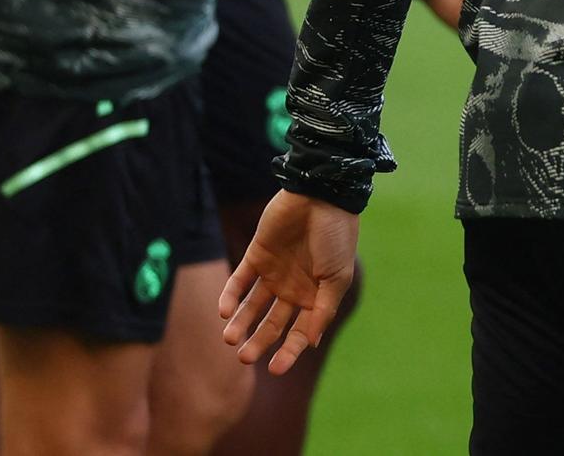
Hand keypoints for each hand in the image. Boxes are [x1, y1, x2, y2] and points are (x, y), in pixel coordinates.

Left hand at [220, 191, 359, 374]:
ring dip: (240, 323)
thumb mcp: (337, 276)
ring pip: (252, 306)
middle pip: (271, 323)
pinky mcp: (257, 255)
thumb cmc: (336, 236)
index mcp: (315, 295)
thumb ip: (323, 309)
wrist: (321, 195)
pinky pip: (239, 280)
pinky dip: (230, 295)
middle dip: (258, 342)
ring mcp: (274, 271)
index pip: (298, 332)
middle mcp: (293, 288)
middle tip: (244, 357)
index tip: (275, 369)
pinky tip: (225, 310)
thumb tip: (310, 343)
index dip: (288, 352)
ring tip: (229, 338)